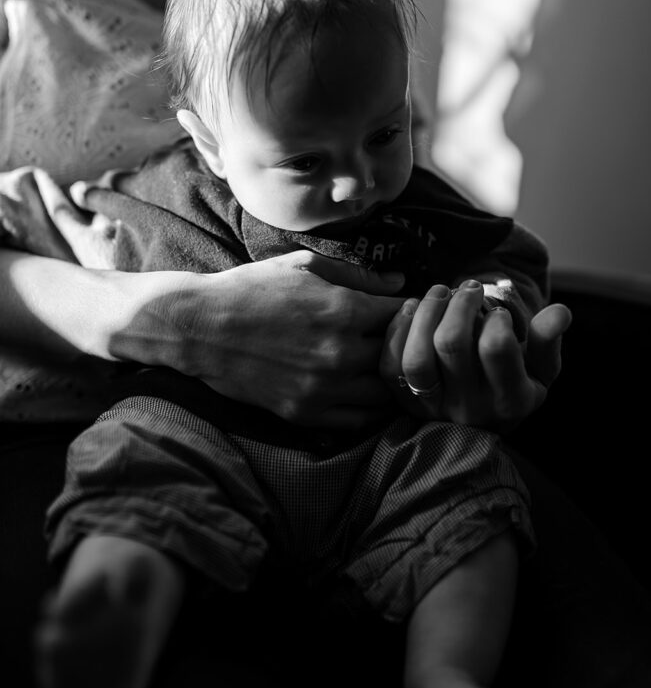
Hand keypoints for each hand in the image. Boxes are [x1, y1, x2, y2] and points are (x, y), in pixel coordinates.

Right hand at [112, 251, 405, 429]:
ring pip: (385, 394)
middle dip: (407, 346)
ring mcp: (323, 388)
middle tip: (403, 339)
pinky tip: (364, 391)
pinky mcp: (306, 413)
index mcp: (344, 310)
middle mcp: (340, 353)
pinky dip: (369, 408)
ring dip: (391, 380)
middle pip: (402, 357)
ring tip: (384, 366)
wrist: (201, 327)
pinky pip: (358, 421)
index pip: (406, 315)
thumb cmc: (253, 288)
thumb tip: (400, 281)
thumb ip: (358, 275)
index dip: (412, 310)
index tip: (408, 308)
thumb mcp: (305, 266)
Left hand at [379, 280, 571, 430]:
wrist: (482, 421)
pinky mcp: (406, 402)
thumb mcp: (541, 369)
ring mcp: (434, 407)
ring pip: (417, 357)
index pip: (496, 349)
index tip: (497, 310)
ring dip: (426, 313)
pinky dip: (398, 330)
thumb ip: (548, 341)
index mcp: (510, 398)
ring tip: (440, 291)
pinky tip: (414, 307)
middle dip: (458, 304)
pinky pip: (390, 366)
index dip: (495, 317)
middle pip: (451, 344)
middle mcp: (470, 406)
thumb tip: (560, 312)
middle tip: (468, 288)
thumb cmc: (515, 383)